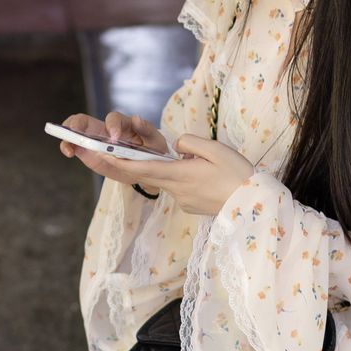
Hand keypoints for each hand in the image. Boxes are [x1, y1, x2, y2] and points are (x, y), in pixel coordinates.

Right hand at [56, 108, 165, 158]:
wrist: (145, 169)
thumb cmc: (151, 150)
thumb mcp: (154, 139)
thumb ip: (146, 129)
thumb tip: (136, 118)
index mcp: (121, 124)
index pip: (113, 118)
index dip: (112, 126)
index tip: (114, 139)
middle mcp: (104, 129)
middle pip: (85, 120)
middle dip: (76, 124)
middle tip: (75, 132)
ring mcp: (93, 141)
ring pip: (74, 132)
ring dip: (67, 136)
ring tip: (68, 148)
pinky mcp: (88, 153)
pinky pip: (74, 147)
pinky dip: (68, 147)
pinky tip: (69, 152)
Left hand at [70, 131, 252, 214]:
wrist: (256, 207)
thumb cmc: (239, 176)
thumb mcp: (216, 150)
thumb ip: (190, 143)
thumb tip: (176, 147)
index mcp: (178, 175)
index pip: (140, 168)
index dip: (116, 161)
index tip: (97, 154)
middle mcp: (175, 190)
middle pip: (143, 175)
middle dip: (119, 164)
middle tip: (95, 154)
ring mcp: (182, 200)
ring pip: (165, 179)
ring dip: (167, 168)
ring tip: (193, 163)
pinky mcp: (190, 205)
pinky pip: (179, 186)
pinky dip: (183, 177)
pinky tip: (206, 176)